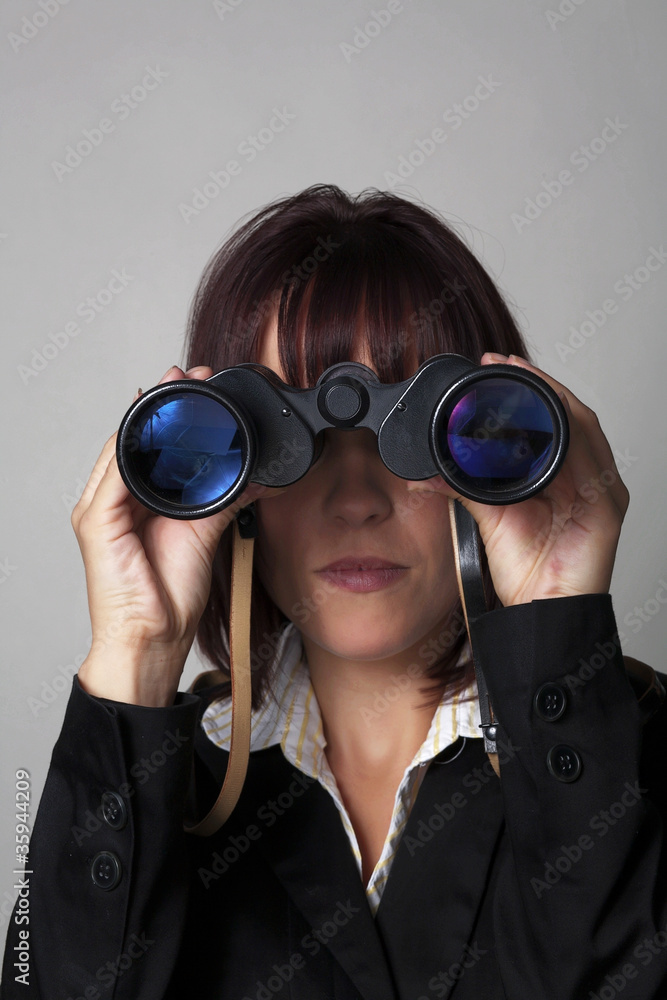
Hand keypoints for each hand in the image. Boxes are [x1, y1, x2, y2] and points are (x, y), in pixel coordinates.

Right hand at [72, 365, 286, 705]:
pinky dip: (136, 447)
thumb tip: (255, 477)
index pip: (153, 446)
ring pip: (125, 447)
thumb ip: (224, 499)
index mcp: (139, 503)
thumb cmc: (171, 595)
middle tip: (192, 374)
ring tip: (178, 387)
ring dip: (153, 415)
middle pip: (138, 439)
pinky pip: (116, 475)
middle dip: (165, 403)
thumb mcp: (205, 535)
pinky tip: (159, 425)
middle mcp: (116, 501)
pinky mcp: (97, 522)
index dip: (176, 414)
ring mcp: (101, 509)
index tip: (203, 388)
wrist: (154, 639)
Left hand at [406, 353, 628, 606]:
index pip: (546, 420)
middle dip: (538, 383)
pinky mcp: (607, 507)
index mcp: (557, 477)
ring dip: (553, 397)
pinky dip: (572, 434)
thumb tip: (425, 474)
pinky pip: (593, 460)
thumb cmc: (523, 571)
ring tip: (523, 375)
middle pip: (567, 415)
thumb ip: (461, 490)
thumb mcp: (486, 518)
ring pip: (583, 427)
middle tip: (503, 361)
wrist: (540, 612)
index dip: (525, 389)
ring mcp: (600, 489)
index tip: (493, 367)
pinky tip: (552, 415)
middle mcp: (583, 477)